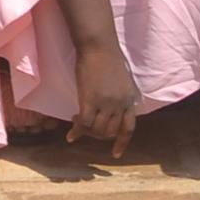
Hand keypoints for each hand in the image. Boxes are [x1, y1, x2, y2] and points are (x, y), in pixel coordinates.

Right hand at [68, 34, 139, 156]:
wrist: (99, 46)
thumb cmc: (107, 57)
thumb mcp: (120, 80)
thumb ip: (118, 96)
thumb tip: (109, 109)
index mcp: (129, 99)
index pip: (128, 128)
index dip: (122, 142)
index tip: (116, 153)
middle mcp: (120, 104)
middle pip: (109, 132)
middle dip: (97, 135)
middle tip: (86, 128)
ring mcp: (106, 104)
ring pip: (96, 130)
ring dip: (86, 132)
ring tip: (77, 122)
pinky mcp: (90, 101)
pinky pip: (83, 125)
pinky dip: (76, 132)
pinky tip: (70, 134)